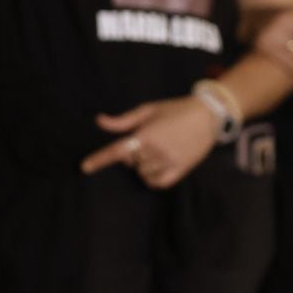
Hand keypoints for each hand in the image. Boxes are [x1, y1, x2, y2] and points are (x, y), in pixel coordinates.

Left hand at [81, 97, 219, 188]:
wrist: (207, 116)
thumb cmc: (174, 109)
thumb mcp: (147, 110)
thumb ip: (122, 121)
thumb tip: (99, 121)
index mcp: (146, 134)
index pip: (117, 151)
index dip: (99, 159)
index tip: (84, 167)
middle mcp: (156, 151)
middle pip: (130, 162)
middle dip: (132, 154)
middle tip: (146, 141)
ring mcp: (169, 162)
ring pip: (142, 173)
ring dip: (142, 165)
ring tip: (155, 151)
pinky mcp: (180, 170)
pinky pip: (158, 183)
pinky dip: (152, 178)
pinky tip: (156, 167)